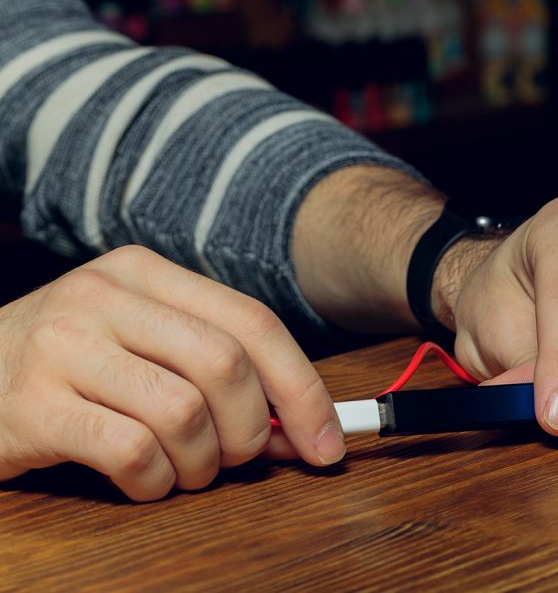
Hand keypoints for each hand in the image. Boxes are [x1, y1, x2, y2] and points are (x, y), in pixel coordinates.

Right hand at [0, 246, 343, 500]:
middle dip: (253, 430)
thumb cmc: (71, 366)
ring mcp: (63, 347)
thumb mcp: (144, 345)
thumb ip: (219, 373)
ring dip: (203, 463)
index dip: (302, 388)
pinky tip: (144, 480)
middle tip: (240, 457)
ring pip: (184, 413)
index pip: (254, 323)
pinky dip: (155, 482)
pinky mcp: (31, 405)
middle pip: (227, 365)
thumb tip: (303, 427)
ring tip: (185, 469)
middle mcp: (104, 298)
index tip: (328, 440)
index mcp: (145, 273)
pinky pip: (132, 453)